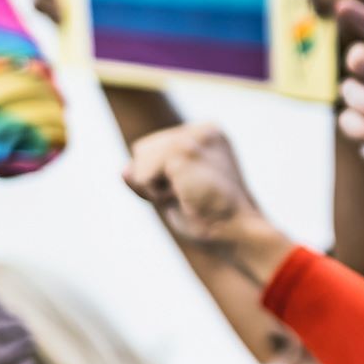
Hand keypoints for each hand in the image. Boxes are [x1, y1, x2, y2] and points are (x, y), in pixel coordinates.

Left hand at [123, 123, 292, 283]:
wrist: (238, 233)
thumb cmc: (213, 219)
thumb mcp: (175, 193)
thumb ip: (148, 176)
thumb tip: (124, 170)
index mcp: (210, 135)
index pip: (155, 148)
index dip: (162, 178)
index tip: (196, 192)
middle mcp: (205, 129)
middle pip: (142, 149)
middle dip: (156, 179)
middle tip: (192, 196)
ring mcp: (195, 137)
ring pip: (140, 158)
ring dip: (155, 187)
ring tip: (190, 196)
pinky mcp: (184, 150)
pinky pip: (142, 174)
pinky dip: (155, 193)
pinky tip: (185, 197)